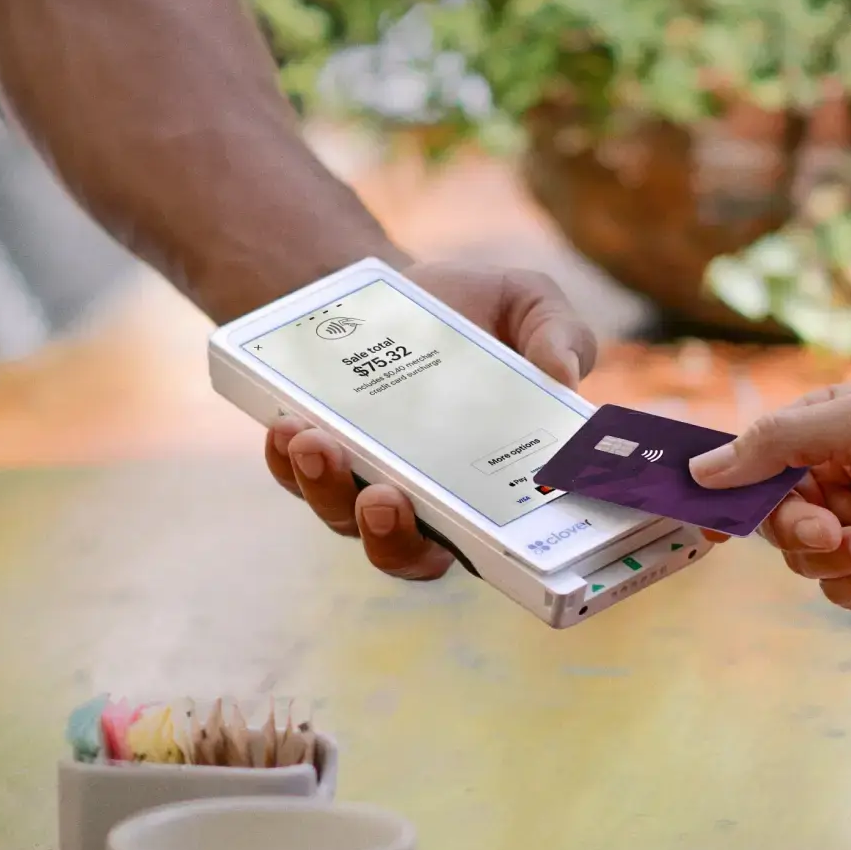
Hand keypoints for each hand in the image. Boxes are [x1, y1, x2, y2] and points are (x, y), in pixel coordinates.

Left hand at [265, 262, 598, 579]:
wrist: (396, 285)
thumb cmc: (476, 309)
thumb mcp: (527, 303)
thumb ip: (560, 333)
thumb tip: (566, 377)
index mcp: (490, 483)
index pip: (496, 545)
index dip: (498, 564)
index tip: (495, 548)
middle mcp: (425, 498)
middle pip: (404, 552)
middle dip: (390, 536)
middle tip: (384, 500)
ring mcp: (363, 480)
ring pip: (340, 516)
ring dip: (326, 489)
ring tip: (317, 441)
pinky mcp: (313, 455)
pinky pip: (292, 475)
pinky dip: (285, 458)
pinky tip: (287, 425)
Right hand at [691, 387, 850, 619]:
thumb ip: (779, 440)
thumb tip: (703, 467)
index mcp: (830, 433)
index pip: (759, 457)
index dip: (738, 483)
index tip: (715, 505)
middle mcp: (836, 482)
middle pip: (771, 515)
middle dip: (799, 524)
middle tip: (830, 527)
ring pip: (800, 558)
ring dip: (843, 553)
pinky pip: (835, 591)